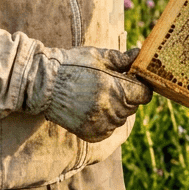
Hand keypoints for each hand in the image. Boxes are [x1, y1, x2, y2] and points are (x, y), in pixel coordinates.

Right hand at [21, 46, 152, 142]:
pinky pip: (108, 130)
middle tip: (108, 86)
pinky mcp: (91, 134)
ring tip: (96, 96)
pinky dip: (104, 121)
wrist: (44, 85)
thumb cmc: (72, 65)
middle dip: (126, 96)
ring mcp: (101, 123)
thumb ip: (122, 58)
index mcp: (116, 87)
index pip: (144, 94)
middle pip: (133, 107)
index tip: (129, 81)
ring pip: (120, 119)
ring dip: (115, 109)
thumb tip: (140, 55)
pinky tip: (90, 108)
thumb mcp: (98, 56)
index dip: (139, 86)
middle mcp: (110, 109)